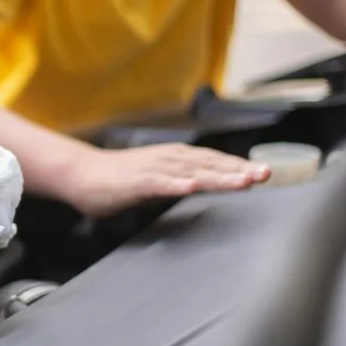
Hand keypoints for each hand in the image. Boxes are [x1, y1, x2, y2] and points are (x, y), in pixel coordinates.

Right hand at [57, 144, 270, 217]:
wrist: (80, 174)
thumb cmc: (117, 179)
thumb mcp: (157, 180)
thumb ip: (180, 182)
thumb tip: (203, 186)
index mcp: (176, 159)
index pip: (215, 161)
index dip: (239, 167)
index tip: (264, 174)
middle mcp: (169, 159)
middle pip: (210, 164)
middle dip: (239, 170)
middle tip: (265, 175)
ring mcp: (153, 169)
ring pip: (191, 171)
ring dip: (218, 176)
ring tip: (242, 181)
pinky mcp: (135, 181)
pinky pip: (159, 182)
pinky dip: (176, 183)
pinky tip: (191, 186)